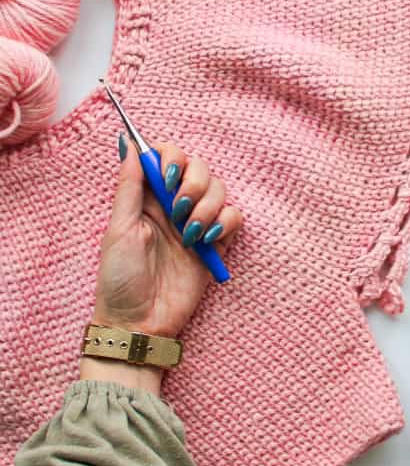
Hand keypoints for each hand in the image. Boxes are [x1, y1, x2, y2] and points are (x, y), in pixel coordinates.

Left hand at [92, 136, 242, 337]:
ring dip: (207, 207)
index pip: (168, 156)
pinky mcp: (217, 242)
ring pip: (219, 189)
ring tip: (190, 234)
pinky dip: (227, 221)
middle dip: (194, 183)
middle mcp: (175, 204)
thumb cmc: (120, 278)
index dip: (172, 158)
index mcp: (148, 196)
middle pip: (199, 167)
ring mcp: (197, 222)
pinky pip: (235, 216)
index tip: (167, 177)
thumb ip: (129, 186)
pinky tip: (208, 240)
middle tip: (179, 209)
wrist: (140, 321)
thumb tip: (129, 143)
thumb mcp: (119, 228)